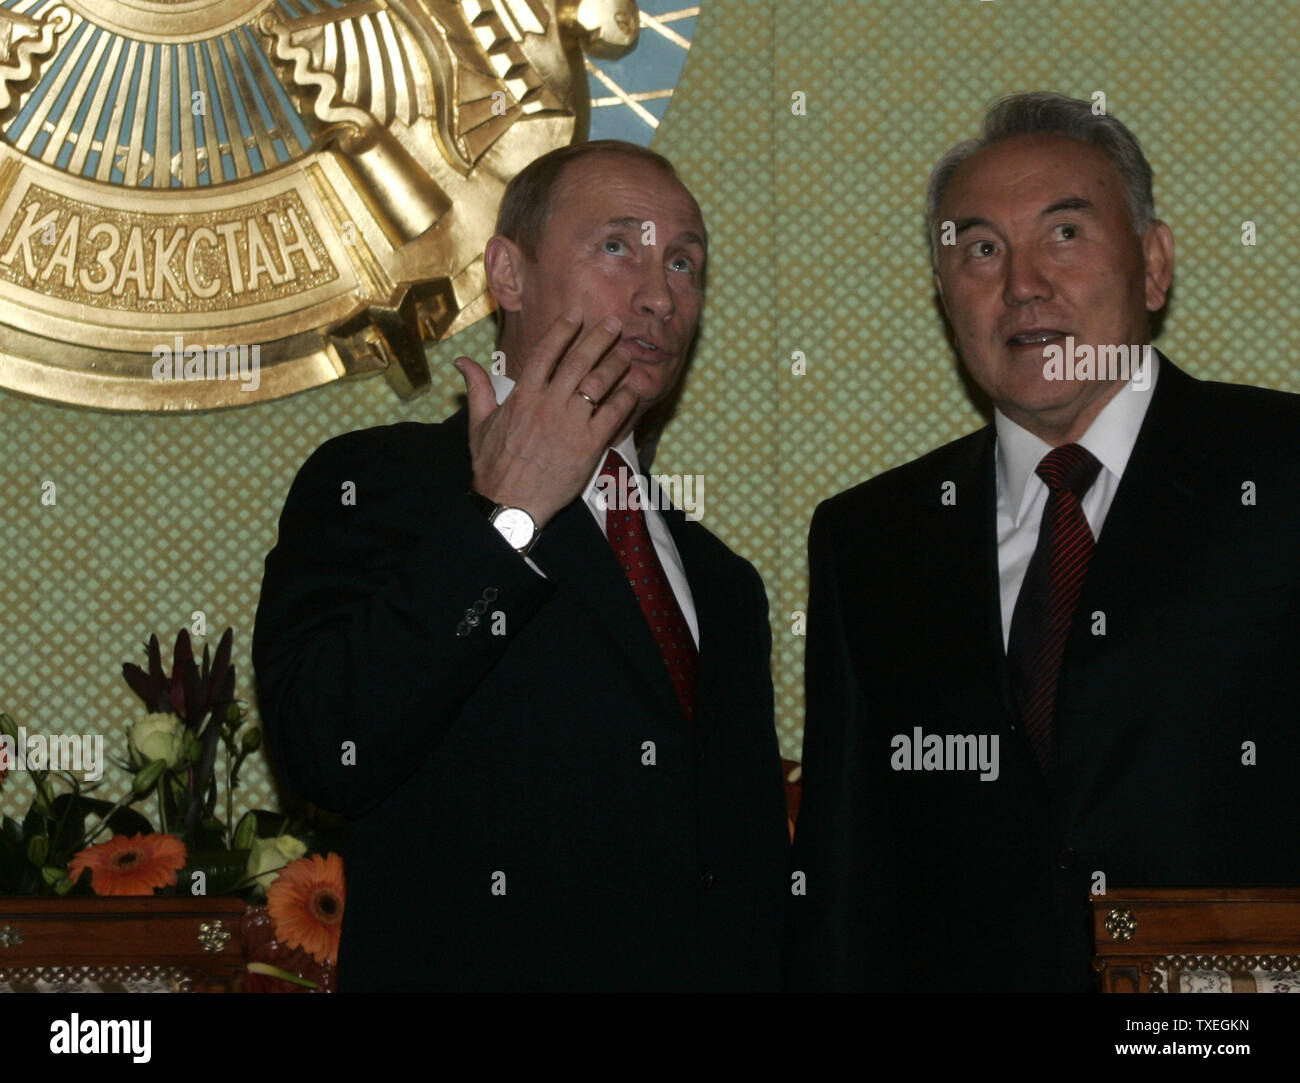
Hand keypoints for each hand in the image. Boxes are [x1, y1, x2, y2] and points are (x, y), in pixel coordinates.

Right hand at [454, 309, 638, 528]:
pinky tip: (633, 389)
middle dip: (599, 338)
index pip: (546, 352)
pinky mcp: (589, 446)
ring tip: (626, 353)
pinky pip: (613, 415)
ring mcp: (570, 424)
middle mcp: (548, 404)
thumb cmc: (493, 465)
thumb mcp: (479, 424)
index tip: (576, 315)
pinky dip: (625, 399)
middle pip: (579, 361)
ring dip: (615, 365)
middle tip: (614, 323)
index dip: (563, 330)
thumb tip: (461, 362)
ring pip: (599, 384)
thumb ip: (477, 388)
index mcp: (523, 396)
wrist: (510, 504)